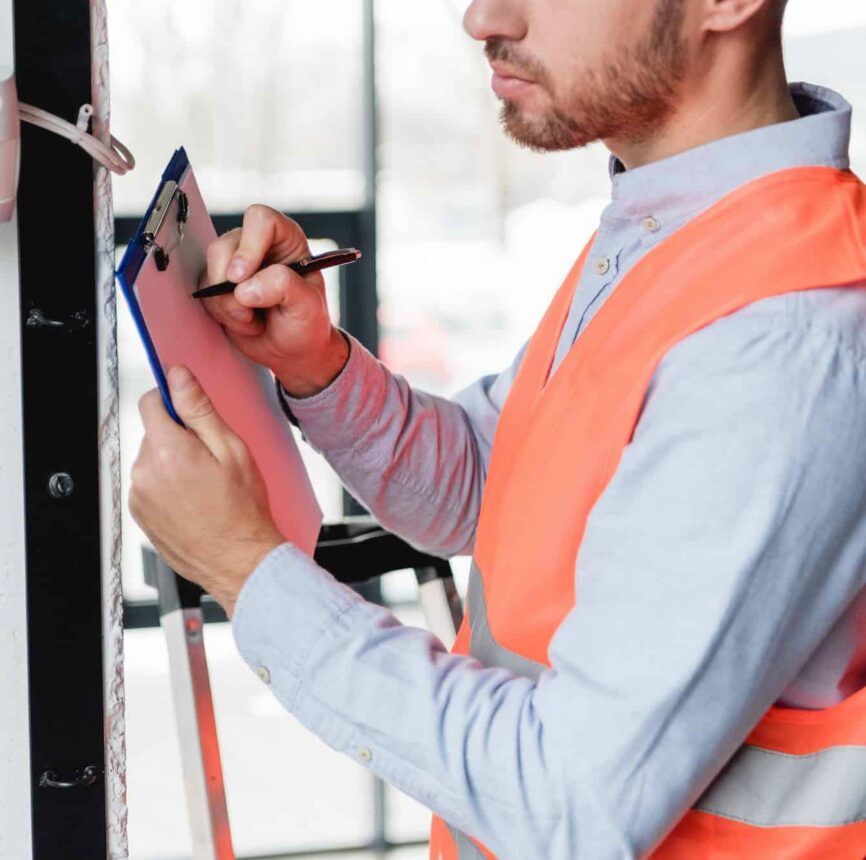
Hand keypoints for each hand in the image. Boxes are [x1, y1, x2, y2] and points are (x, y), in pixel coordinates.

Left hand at [129, 365, 283, 615]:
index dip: (173, 401)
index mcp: (167, 450)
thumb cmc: (242, 511)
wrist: (239, 562)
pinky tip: (194, 502)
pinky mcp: (141, 515)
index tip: (189, 411)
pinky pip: (150, 486)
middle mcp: (145, 472)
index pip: (151, 402)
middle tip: (211, 460)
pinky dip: (168, 488)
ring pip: (152, 461)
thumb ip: (199, 410)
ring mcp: (140, 496)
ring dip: (173, 464)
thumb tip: (179, 378)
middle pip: (154, 434)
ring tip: (205, 486)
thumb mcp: (231, 450)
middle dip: (179, 438)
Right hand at [201, 204, 348, 396]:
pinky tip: (246, 323)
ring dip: (228, 303)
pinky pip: (205, 294)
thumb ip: (283, 287)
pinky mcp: (219, 287)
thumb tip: (245, 289)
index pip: (260, 220)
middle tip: (248, 309)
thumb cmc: (307, 322)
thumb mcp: (308, 305)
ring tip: (254, 320)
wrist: (294, 350)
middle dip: (230, 282)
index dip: (249, 245)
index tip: (243, 275)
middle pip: (225, 245)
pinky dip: (222, 313)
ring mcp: (235, 266)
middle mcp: (257, 247)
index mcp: (285, 240)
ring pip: (211, 270)